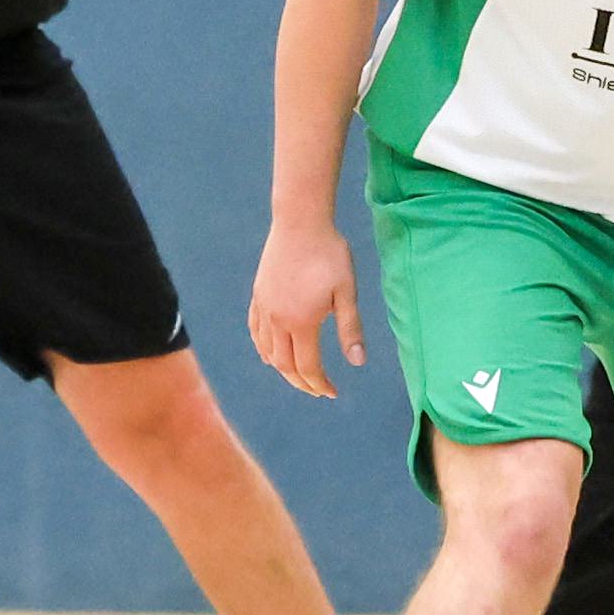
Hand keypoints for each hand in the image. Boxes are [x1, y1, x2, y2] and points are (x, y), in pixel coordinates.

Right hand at [250, 221, 365, 397]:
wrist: (300, 221)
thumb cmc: (329, 254)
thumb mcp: (346, 291)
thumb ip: (350, 328)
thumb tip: (358, 362)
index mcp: (301, 322)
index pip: (308, 366)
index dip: (319, 383)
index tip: (331, 392)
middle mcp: (278, 319)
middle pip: (284, 364)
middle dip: (301, 382)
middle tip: (317, 390)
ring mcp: (264, 307)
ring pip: (267, 350)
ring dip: (282, 368)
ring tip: (298, 375)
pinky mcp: (258, 294)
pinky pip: (256, 331)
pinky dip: (262, 348)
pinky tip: (269, 354)